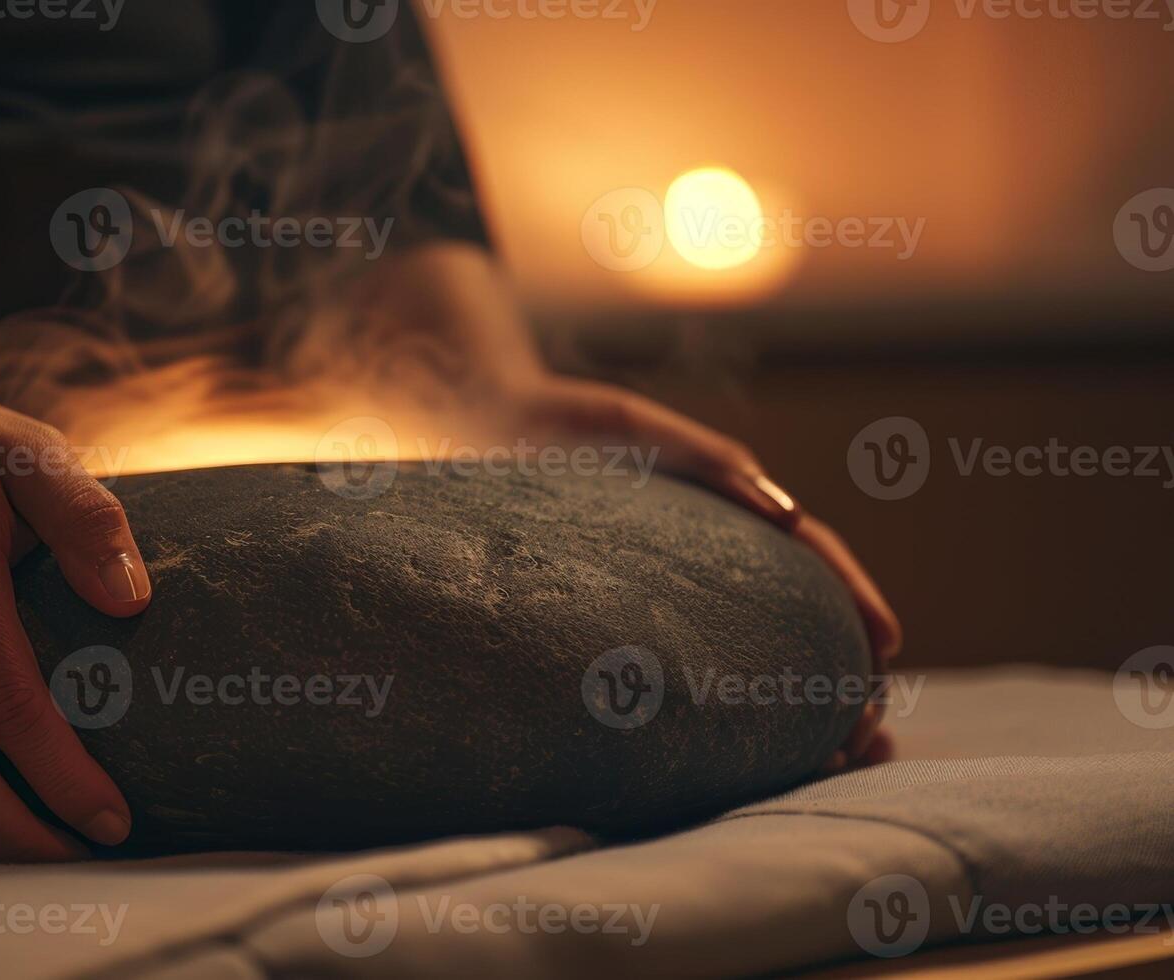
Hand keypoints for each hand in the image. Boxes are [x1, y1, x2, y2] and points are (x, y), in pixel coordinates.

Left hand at [518, 377, 902, 769]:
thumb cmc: (558, 421)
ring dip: (792, 696)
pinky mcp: (623, 603)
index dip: (854, 596)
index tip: (889, 647)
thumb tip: (789, 515)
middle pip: (795, 609)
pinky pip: (687, 656)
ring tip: (825, 754)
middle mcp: (708, 546)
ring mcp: (671, 578)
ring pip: (749, 641)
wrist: (480, 426)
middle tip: (869, 729)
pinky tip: (734, 748)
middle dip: (838, 666)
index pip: (810, 553)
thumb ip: (706, 458)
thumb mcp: (633, 428)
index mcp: (725, 502)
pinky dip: (722, 702)